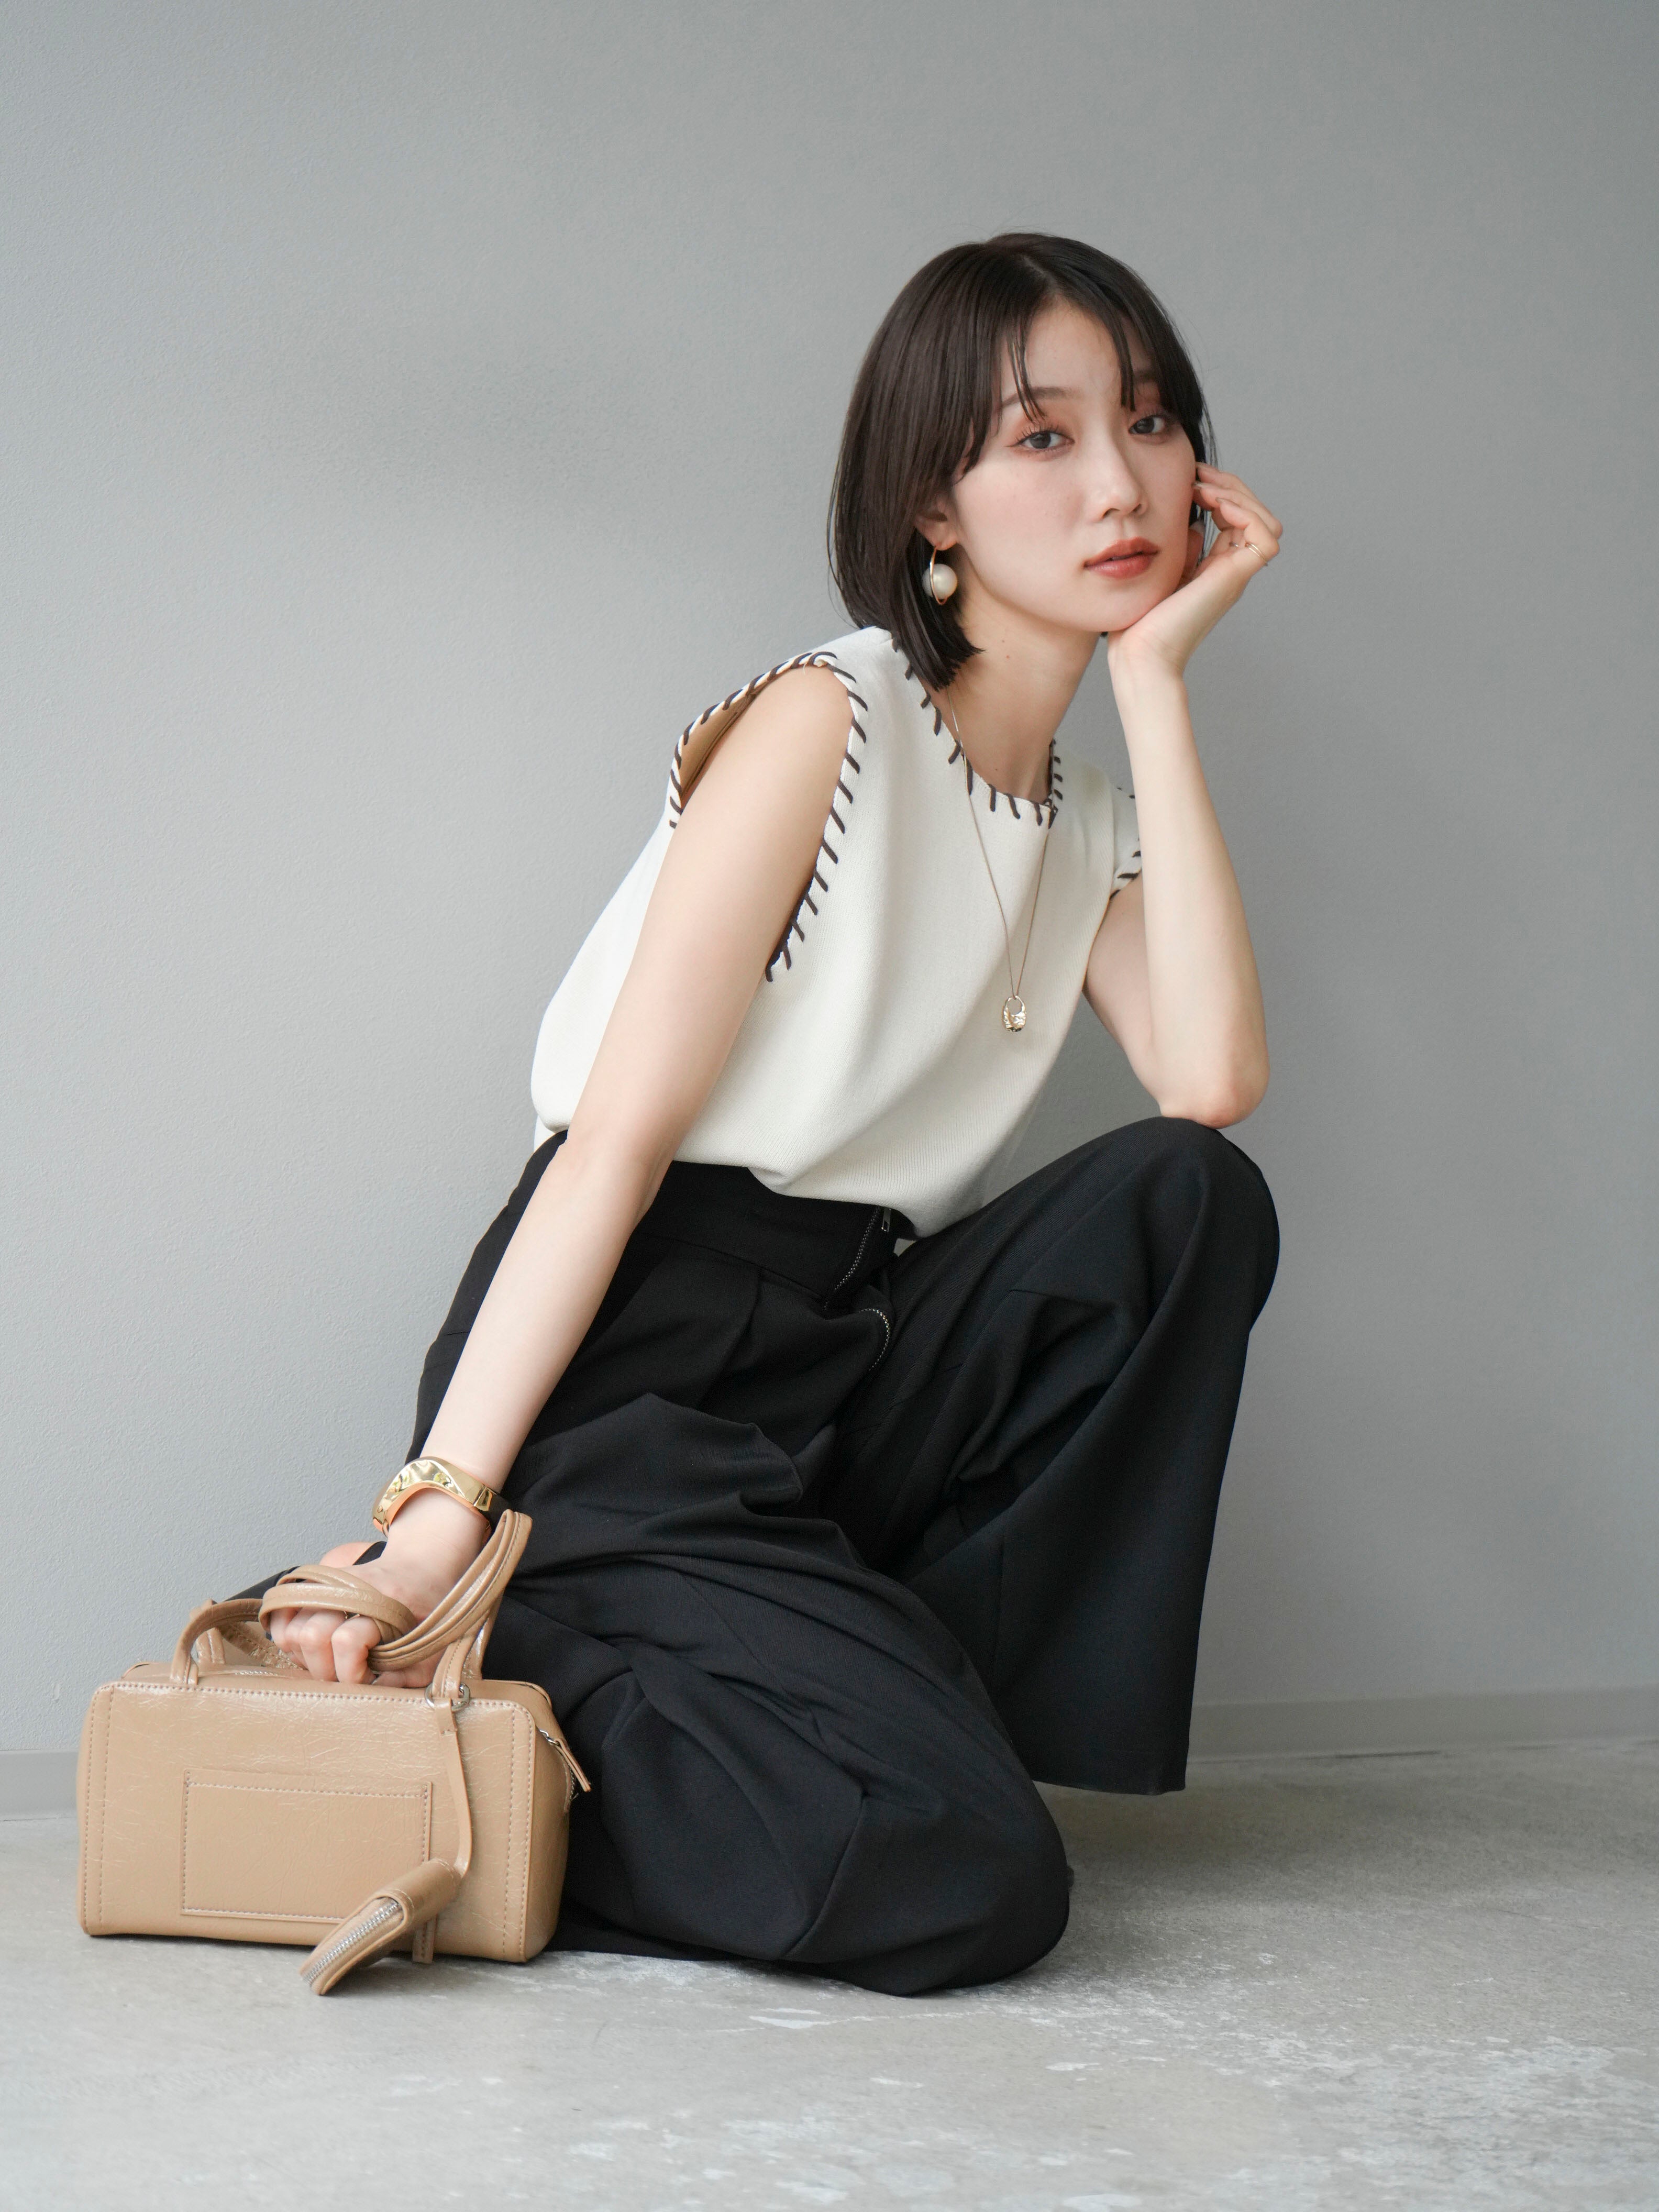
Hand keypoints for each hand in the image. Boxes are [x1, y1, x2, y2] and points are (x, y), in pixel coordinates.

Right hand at [264, 1489, 491, 1686]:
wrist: (423, 1564)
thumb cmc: (430, 1611)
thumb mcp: (431, 1651)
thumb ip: (404, 1680)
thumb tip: (370, 1700)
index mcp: (386, 1604)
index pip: (346, 1640)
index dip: (352, 1672)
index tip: (369, 1676)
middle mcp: (352, 1589)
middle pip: (311, 1636)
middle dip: (326, 1668)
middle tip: (347, 1672)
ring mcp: (330, 1584)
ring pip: (292, 1628)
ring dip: (307, 1655)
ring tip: (332, 1658)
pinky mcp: (314, 1584)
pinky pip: (281, 1612)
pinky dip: (286, 1634)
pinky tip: (309, 1646)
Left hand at [1106, 465, 1281, 685]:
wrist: (1139, 655)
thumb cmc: (1140, 622)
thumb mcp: (1163, 571)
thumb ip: (1183, 548)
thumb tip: (1193, 522)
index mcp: (1215, 568)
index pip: (1235, 518)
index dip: (1220, 491)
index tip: (1191, 479)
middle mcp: (1230, 570)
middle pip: (1255, 514)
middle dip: (1231, 485)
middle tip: (1198, 474)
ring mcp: (1234, 575)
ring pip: (1266, 521)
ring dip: (1238, 494)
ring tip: (1204, 488)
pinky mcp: (1234, 578)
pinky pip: (1264, 535)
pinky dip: (1244, 511)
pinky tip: (1212, 504)